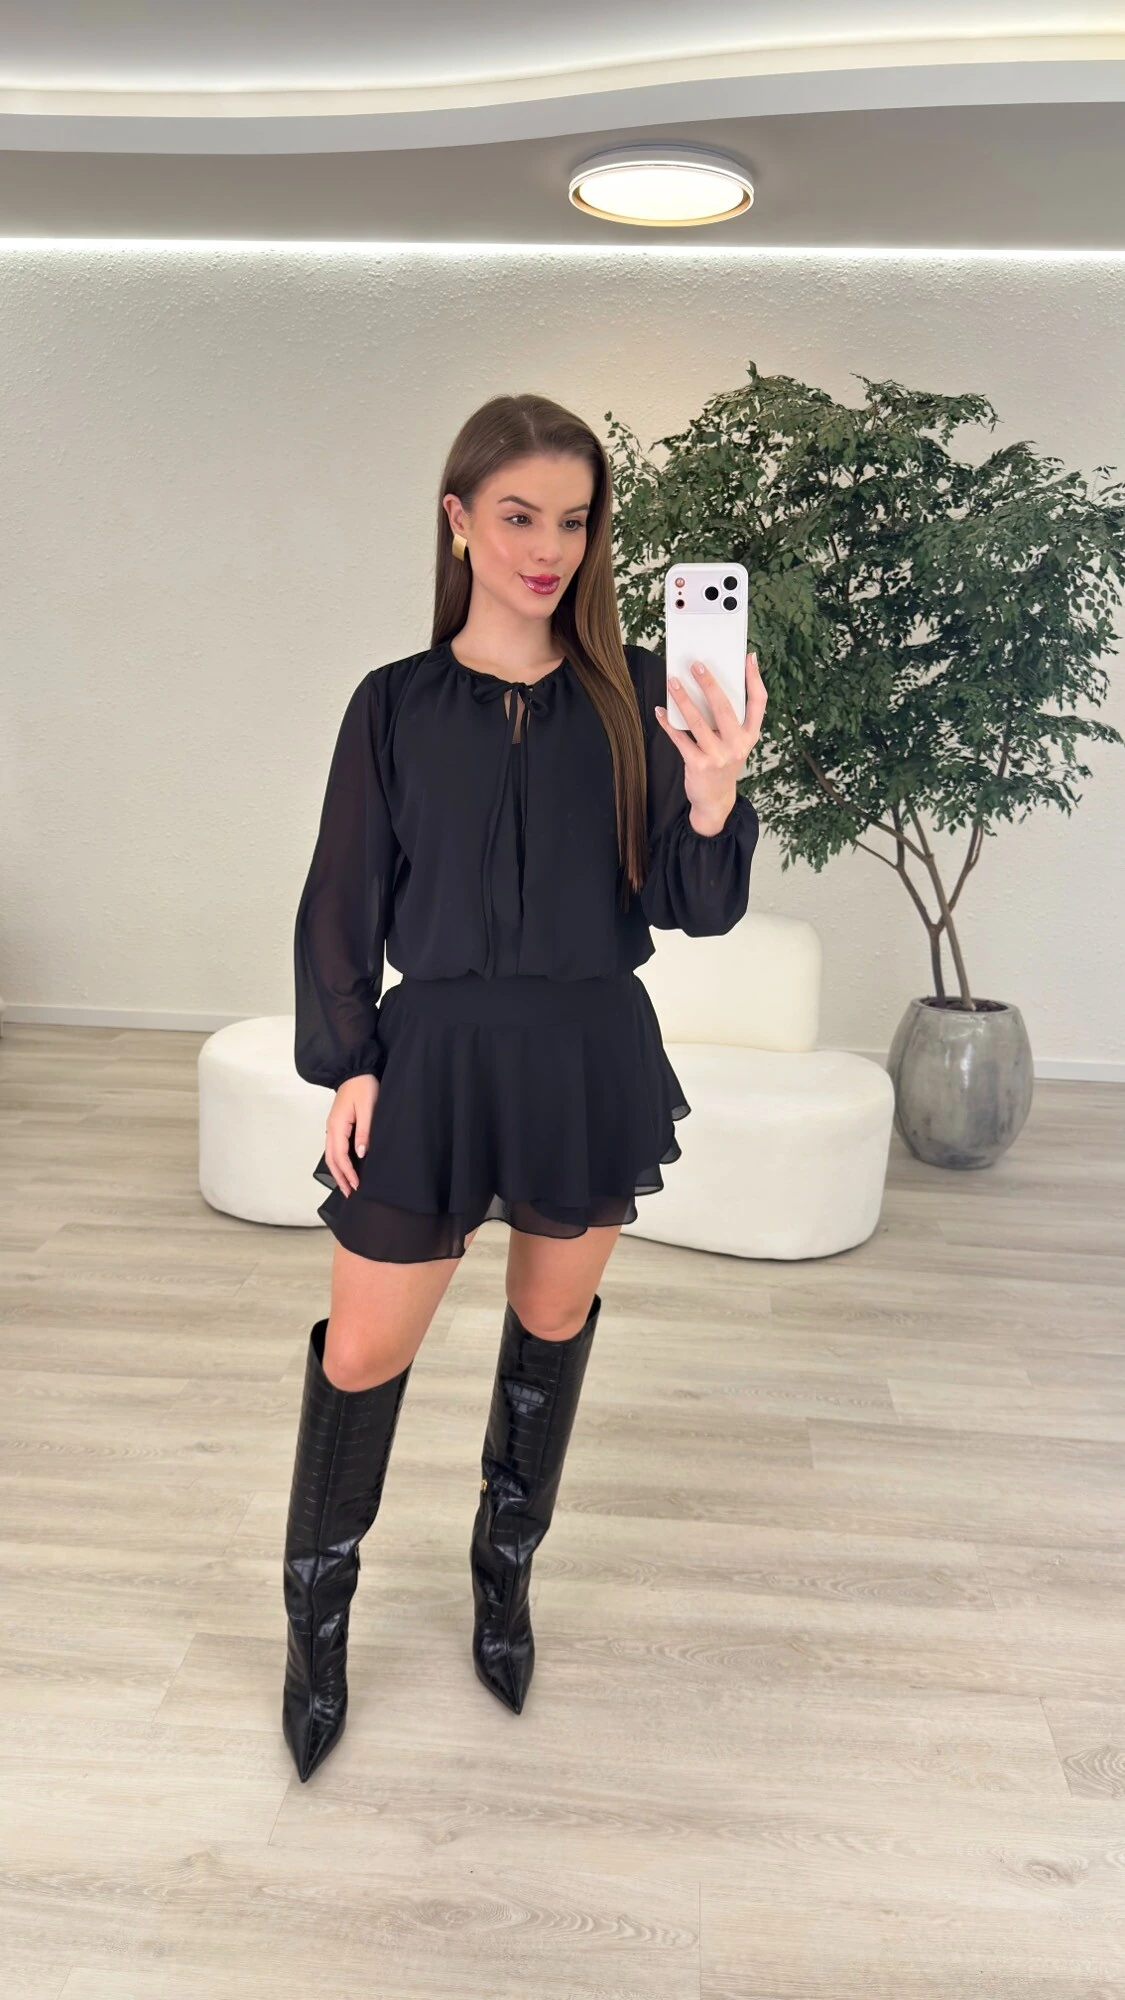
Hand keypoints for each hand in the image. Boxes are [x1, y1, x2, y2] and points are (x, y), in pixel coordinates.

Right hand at [325, 1073, 378, 1196]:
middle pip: (332, 1159)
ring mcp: (332, 1127)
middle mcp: (331, 1129)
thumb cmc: (363, 1087)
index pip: (340, 1156)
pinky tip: (345, 1167)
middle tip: (349, 1193)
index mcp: (338, 1126)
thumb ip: (364, 1132)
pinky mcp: (337, 1125)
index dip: (348, 1172)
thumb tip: (361, 1154)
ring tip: (346, 1186)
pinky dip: (338, 1161)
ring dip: (338, 1171)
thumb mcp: (368, 1109)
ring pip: (331, 1155)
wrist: (355, 1070)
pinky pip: (334, 1147)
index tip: (357, 1185)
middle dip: (339, 1177)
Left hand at [656, 651, 767, 833]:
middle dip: (709, 684)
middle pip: (724, 707)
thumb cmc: (723, 762)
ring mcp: (718, 756)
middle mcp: (738, 745)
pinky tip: (660, 711)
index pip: (759, 703)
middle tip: (696, 665)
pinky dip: (668, 723)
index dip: (755, 679)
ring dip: (683, 699)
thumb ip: (730, 719)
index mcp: (750, 735)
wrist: (715, 799)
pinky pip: (680, 739)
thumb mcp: (735, 742)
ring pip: (698, 722)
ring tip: (672, 682)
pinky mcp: (699, 765)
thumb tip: (711, 685)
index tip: (748, 658)